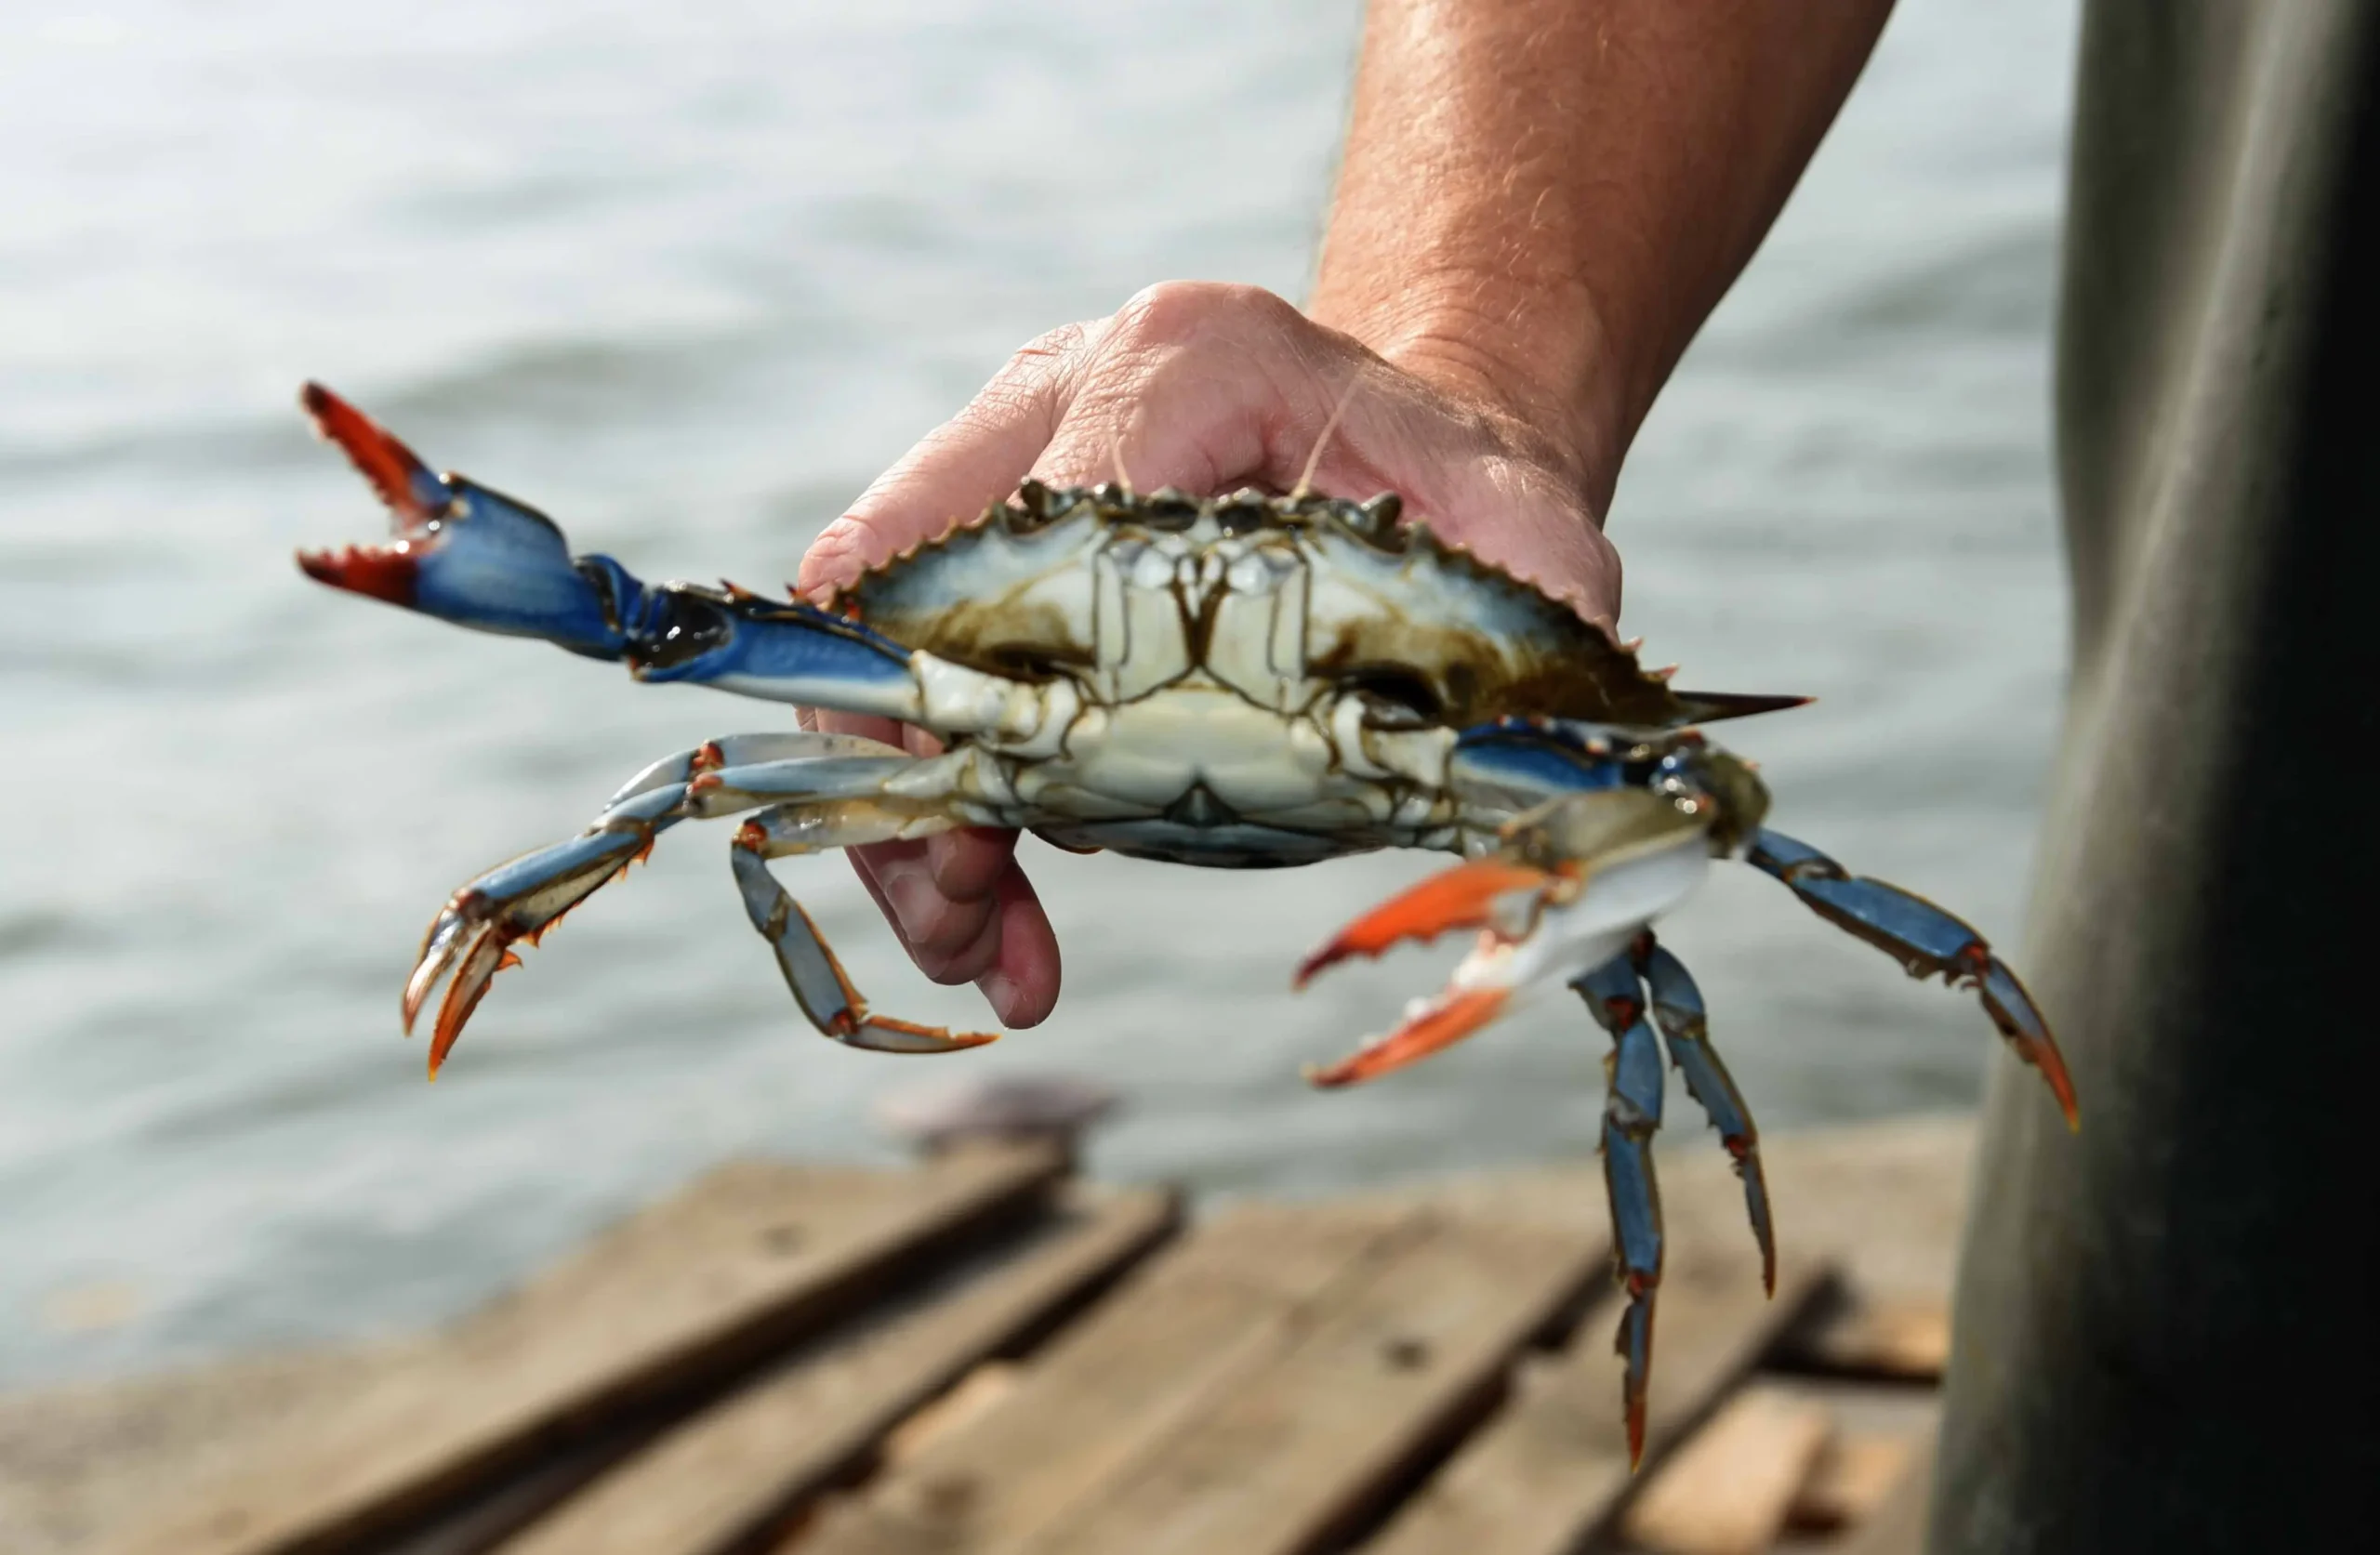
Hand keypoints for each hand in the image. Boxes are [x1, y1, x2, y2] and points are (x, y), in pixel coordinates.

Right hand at [794, 280, 1624, 1028]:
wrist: (1417, 433)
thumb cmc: (1461, 482)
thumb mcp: (1528, 526)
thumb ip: (1540, 596)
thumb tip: (1522, 723)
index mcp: (1189, 362)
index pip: (1035, 527)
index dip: (996, 687)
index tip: (1015, 834)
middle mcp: (1069, 383)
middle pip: (911, 580)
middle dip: (912, 771)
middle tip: (964, 923)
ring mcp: (1013, 449)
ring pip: (886, 630)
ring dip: (908, 804)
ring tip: (974, 949)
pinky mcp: (993, 531)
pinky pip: (918, 661)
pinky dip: (941, 794)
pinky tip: (995, 916)